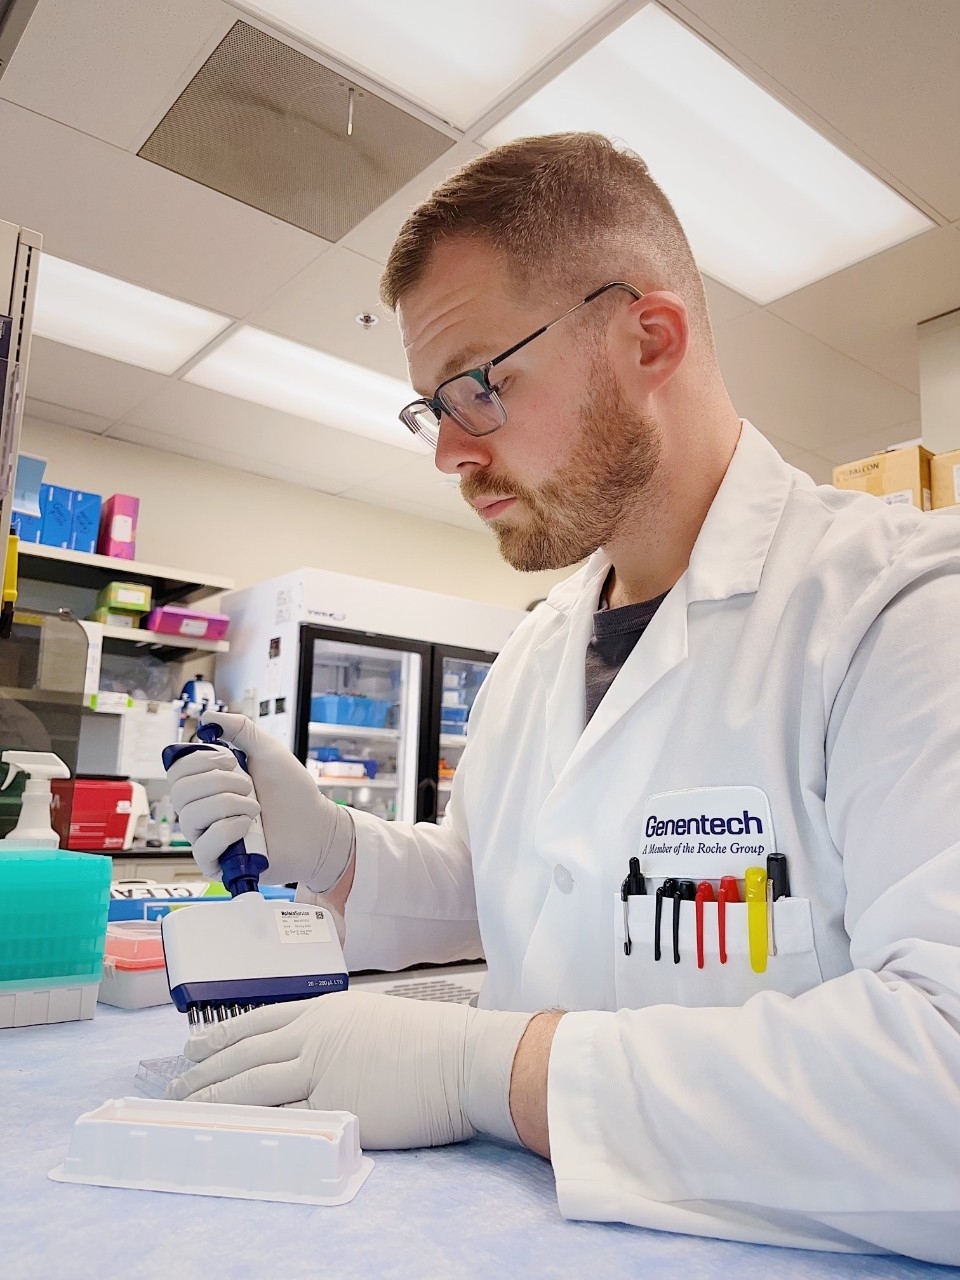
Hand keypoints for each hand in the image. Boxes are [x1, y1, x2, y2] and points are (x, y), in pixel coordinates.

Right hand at [166, 711, 353, 891]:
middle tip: (248, 786)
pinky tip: (249, 826)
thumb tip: (207, 717)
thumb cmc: (293, 792)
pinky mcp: (217, 863)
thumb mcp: (267, 750)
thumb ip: (239, 730)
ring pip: (190, 816)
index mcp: (208, 784)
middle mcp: (202, 810)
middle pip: (180, 792)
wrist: (316, 825)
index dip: (200, 762)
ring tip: (255, 807)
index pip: (178, 771)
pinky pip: (203, 847)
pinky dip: (228, 830)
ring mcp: (207, 837)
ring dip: (229, 804)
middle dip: (218, 782)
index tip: (231, 761)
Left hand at [168, 991, 532, 1149]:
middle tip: (174, 1085)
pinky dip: (246, 1127)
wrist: (463, 1058)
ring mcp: (320, 1071)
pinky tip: (226, 1135)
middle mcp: (314, 1036)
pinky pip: (279, 1119)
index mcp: (325, 1010)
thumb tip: (313, 1054)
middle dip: (203, 1072)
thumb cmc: (432, 1041)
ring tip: (184, 1111)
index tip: (194, 1047)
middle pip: (243, 1054)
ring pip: (249, 1086)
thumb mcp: (374, 1020)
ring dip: (211, 1099)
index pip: (258, 1022)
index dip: (221, 1036)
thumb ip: (337, 1034)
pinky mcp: (333, 1107)